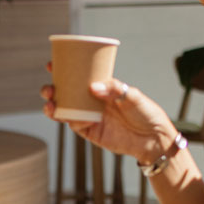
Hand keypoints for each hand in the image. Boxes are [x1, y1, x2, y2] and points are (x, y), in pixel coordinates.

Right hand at [41, 62, 175, 164]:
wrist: (154, 139)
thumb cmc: (146, 112)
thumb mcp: (133, 95)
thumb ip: (114, 89)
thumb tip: (92, 88)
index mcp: (101, 88)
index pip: (78, 77)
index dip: (63, 71)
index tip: (51, 65)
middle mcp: (92, 101)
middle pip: (66, 94)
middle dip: (52, 90)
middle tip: (49, 89)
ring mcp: (90, 116)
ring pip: (65, 110)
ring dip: (53, 107)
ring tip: (50, 103)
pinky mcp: (91, 132)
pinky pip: (75, 125)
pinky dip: (71, 120)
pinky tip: (72, 117)